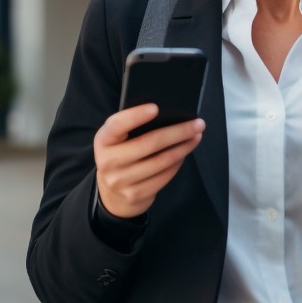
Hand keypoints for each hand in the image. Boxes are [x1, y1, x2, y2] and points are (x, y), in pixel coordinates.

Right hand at [94, 104, 203, 218]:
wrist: (112, 193)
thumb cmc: (120, 155)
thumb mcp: (117, 140)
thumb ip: (132, 127)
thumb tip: (168, 114)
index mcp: (103, 140)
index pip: (117, 125)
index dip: (135, 115)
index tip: (156, 108)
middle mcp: (108, 161)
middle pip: (149, 143)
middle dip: (178, 131)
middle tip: (198, 124)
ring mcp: (121, 181)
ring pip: (161, 161)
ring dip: (183, 147)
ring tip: (196, 137)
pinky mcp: (135, 194)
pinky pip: (163, 176)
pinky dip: (177, 163)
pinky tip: (184, 153)